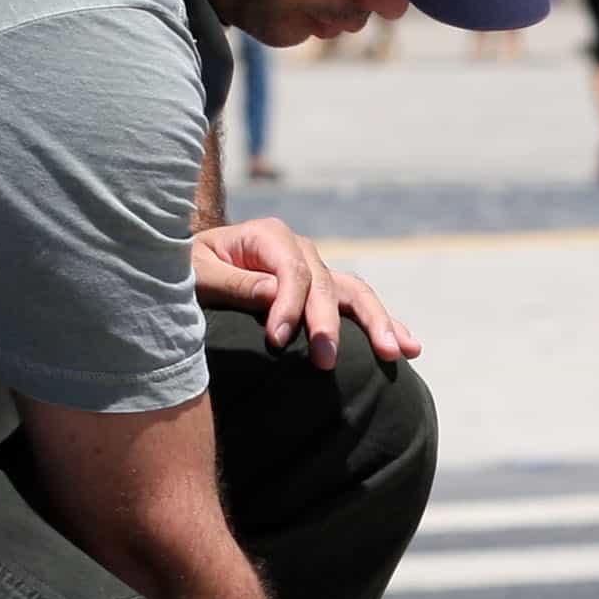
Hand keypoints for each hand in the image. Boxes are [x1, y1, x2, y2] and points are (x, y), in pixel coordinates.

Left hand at [193, 217, 416, 370]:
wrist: (194, 269)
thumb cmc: (189, 271)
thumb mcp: (197, 274)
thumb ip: (233, 283)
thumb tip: (275, 293)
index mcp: (269, 236)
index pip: (291, 270)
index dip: (288, 305)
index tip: (277, 340)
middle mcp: (300, 249)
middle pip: (326, 285)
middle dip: (328, 324)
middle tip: (324, 362)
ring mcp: (317, 271)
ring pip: (355, 293)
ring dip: (376, 323)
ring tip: (394, 353)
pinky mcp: (325, 294)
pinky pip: (359, 306)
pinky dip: (386, 324)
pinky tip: (409, 346)